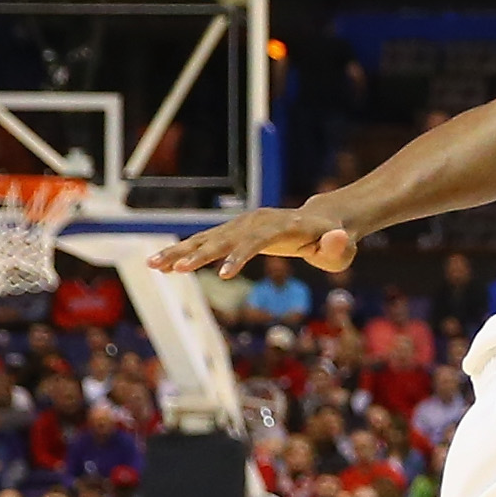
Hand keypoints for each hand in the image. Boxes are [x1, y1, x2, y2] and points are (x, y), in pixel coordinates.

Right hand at [147, 203, 356, 276]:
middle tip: (176, 269)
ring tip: (153, 265)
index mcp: (282, 227)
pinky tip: (163, 266)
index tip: (222, 275)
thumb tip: (338, 237)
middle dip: (199, 255)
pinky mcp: (234, 232)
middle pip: (224, 238)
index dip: (239, 257)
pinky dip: (184, 252)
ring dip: (180, 252)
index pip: (257, 242)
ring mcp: (242, 225)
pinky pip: (205, 242)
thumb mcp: (342, 247)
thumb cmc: (335, 240)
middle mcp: (256, 222)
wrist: (323, 221)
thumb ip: (337, 246)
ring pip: (207, 239)